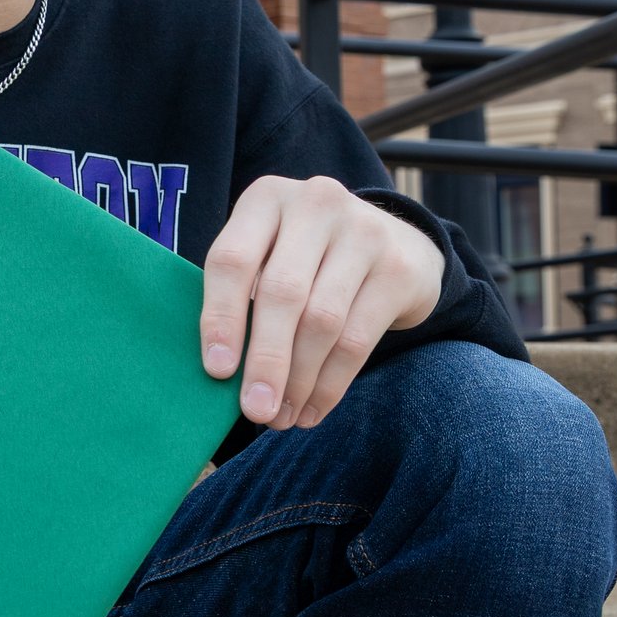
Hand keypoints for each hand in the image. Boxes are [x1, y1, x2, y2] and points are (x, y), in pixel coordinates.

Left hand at [199, 175, 445, 432]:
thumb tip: (219, 374)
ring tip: (281, 417)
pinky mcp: (399, 268)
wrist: (396, 243)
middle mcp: (315, 204)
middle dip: (265, 361)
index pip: (232, 260)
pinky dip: (330, 384)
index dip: (221, 318)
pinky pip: (357, 339)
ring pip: (321, 322)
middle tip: (254, 411)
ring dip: (298, 380)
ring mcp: (364, 231)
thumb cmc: (307, 259)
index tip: (217, 372)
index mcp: (266, 199)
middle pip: (282, 294)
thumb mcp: (270, 255)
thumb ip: (243, 296)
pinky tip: (312, 409)